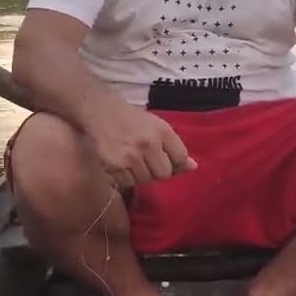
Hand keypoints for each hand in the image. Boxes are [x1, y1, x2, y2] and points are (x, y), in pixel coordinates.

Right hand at [80, 101, 197, 188]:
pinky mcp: (114, 166)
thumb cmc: (134, 120)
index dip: (176, 163)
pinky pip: (129, 183)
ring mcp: (130, 156)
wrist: (102, 112)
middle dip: (159, 170)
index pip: (180, 159)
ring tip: (136, 161)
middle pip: (164, 174)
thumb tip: (193, 168)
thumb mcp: (158, 126)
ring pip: (146, 180)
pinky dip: (128, 178)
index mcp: (162, 131)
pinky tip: (124, 164)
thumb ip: (176, 147)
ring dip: (143, 174)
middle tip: (150, 161)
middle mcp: (148, 144)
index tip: (167, 158)